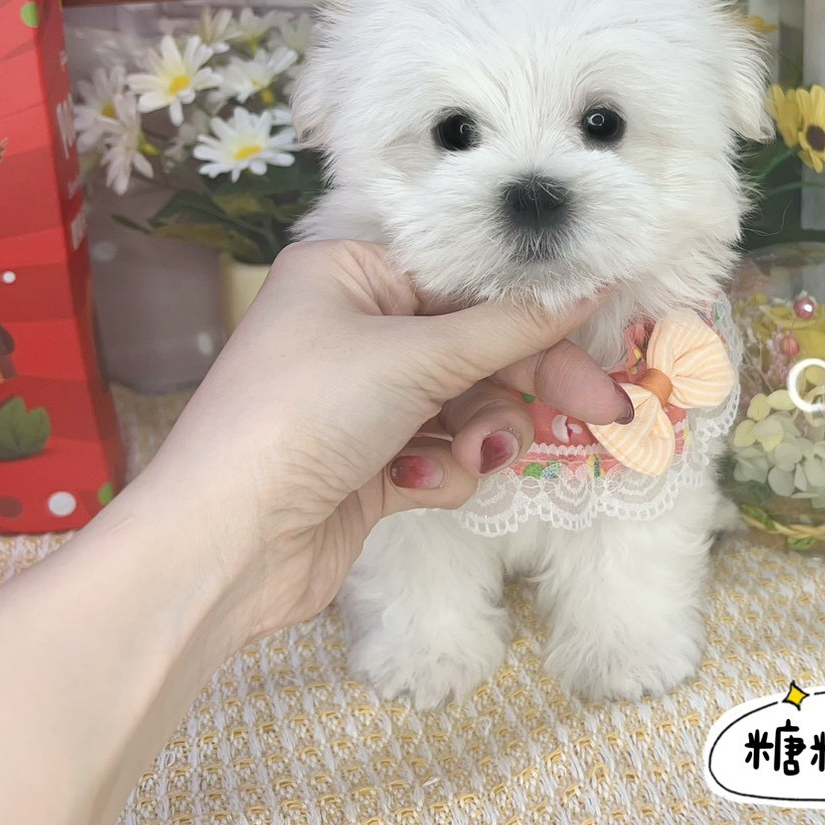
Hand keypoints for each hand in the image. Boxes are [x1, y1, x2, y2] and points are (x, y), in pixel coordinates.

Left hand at [128, 239, 627, 644]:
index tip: (596, 324)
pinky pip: (441, 452)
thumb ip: (511, 328)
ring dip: (480, 434)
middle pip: (473, 345)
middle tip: (601, 410)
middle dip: (524, 383)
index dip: (529, 306)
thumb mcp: (416, 359)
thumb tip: (589, 283)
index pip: (462, 278)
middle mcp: (354, 330)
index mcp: (348, 275)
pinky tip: (413, 483)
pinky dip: (441, 469)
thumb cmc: (306, 416)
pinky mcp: (372, 464)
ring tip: (471, 458)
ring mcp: (362, 401)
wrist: (223, 550)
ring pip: (466, 404)